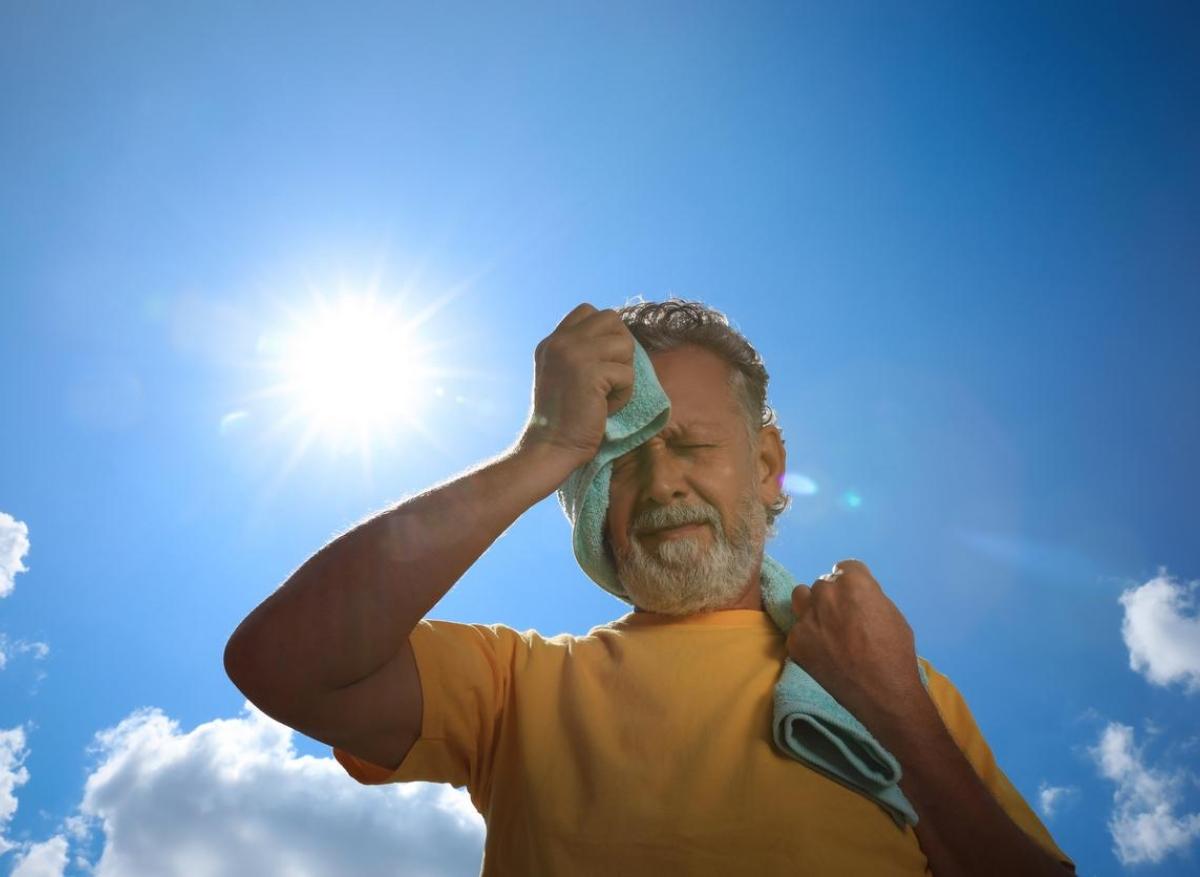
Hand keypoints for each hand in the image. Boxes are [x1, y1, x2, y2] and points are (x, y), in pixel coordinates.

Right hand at [514, 303, 636, 472]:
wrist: (551, 446)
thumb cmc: (564, 418)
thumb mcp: (564, 373)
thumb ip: (581, 351)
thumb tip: (619, 337)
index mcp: (553, 341)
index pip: (588, 311)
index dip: (605, 333)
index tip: (601, 363)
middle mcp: (560, 341)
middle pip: (612, 319)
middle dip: (620, 347)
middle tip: (610, 377)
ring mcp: (574, 354)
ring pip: (625, 344)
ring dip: (624, 373)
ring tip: (606, 394)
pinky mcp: (590, 372)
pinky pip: (627, 374)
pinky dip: (623, 395)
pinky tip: (604, 408)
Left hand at [786, 559, 924, 731]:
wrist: (883, 693)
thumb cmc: (895, 652)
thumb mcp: (891, 613)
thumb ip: (869, 597)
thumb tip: (856, 595)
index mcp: (853, 583)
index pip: (845, 567)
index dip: (852, 583)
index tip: (855, 598)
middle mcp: (825, 593)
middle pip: (823, 585)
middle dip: (832, 598)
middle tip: (842, 620)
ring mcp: (807, 617)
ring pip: (801, 597)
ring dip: (811, 607)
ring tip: (824, 628)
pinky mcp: (795, 640)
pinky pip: (798, 629)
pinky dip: (807, 638)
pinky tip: (822, 654)